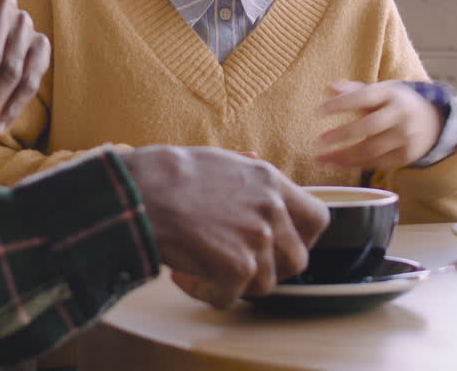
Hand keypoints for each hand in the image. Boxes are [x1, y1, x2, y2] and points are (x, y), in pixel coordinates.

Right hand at [123, 146, 328, 308]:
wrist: (138, 191)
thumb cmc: (166, 173)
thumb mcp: (216, 159)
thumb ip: (244, 168)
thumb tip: (254, 160)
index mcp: (270, 181)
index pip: (317, 219)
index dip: (301, 238)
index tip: (277, 244)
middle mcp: (272, 209)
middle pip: (297, 260)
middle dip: (268, 269)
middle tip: (235, 266)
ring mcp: (258, 239)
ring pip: (265, 284)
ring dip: (234, 284)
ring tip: (200, 269)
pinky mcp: (238, 266)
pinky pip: (231, 297)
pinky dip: (206, 293)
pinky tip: (183, 275)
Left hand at [315, 80, 440, 169]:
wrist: (432, 123)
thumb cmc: (394, 104)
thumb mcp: (379, 92)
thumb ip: (354, 91)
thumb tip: (329, 87)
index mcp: (391, 94)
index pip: (364, 97)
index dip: (342, 103)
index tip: (320, 110)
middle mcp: (401, 115)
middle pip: (369, 127)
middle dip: (342, 134)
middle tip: (319, 140)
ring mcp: (405, 138)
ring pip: (371, 150)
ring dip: (344, 156)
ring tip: (321, 158)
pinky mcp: (406, 156)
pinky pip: (377, 163)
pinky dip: (355, 164)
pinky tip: (337, 163)